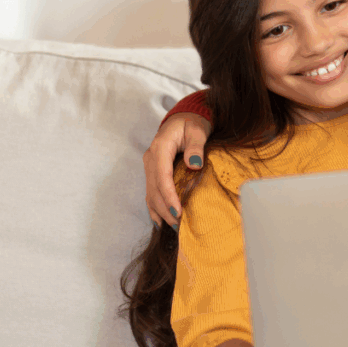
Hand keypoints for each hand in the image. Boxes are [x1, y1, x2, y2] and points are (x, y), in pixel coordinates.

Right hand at [143, 112, 210, 226]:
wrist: (184, 118)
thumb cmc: (192, 123)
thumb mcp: (197, 130)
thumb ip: (196, 146)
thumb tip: (194, 164)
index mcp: (160, 148)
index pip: (162, 177)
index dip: (169, 197)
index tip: (178, 212)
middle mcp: (151, 159)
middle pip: (154, 189)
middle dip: (165, 209)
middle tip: (179, 226)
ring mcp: (150, 166)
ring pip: (151, 194)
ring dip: (160, 212)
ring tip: (173, 227)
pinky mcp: (153, 171)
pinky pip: (151, 192)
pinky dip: (154, 208)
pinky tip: (160, 222)